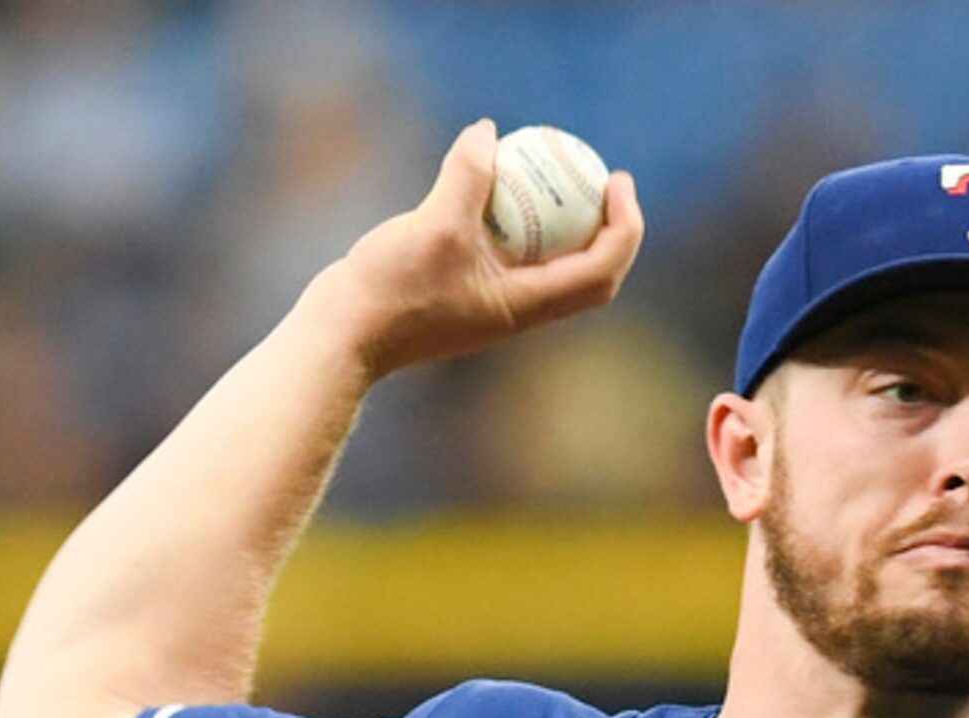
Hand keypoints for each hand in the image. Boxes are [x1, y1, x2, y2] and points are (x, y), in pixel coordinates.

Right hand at [324, 119, 645, 381]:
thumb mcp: (435, 224)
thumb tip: (487, 132)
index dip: (624, 225)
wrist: (343, 335)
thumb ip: (467, 177)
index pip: (601, 269)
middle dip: (609, 227)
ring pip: (552, 264)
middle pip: (591, 272)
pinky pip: (512, 254)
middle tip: (604, 177)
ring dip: (567, 223)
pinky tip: (498, 182)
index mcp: (526, 305)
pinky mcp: (468, 293)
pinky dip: (520, 221)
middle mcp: (520, 310)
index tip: (617, 179)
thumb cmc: (391, 291)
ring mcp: (494, 304)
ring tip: (559, 174)